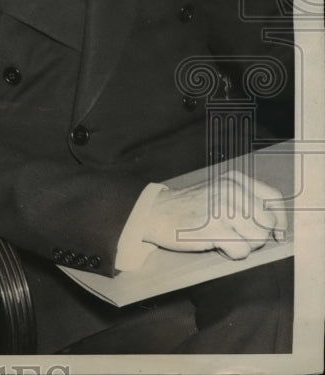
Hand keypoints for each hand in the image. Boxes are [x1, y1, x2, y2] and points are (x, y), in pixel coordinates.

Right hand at [142, 170, 285, 259]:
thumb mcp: (218, 191)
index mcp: (234, 180)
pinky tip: (216, 244)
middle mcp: (230, 191)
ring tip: (225, 238)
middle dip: (257, 235)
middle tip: (238, 236)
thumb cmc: (188, 206)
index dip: (279, 219)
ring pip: (257, 239)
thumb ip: (244, 200)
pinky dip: (231, 253)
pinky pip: (241, 250)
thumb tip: (276, 226)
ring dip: (244, 245)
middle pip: (268, 222)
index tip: (276, 233)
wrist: (155, 212)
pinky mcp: (213, 229)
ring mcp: (222, 210)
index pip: (273, 198)